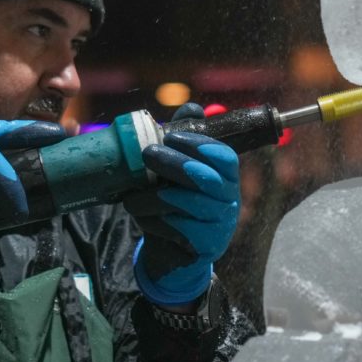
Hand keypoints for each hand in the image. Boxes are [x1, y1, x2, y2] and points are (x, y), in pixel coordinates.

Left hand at [124, 104, 240, 306]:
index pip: (223, 156)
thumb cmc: (174, 207)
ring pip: (188, 204)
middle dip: (174, 163)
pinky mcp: (207, 246)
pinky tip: (142, 219)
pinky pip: (180, 229)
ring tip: (131, 197)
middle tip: (146, 154)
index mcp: (225, 176)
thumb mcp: (176, 173)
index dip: (198, 144)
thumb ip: (184, 141)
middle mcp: (229, 199)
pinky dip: (155, 222)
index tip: (171, 136)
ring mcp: (221, 224)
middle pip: (207, 177)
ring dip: (154, 198)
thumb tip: (192, 107)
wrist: (172, 254)